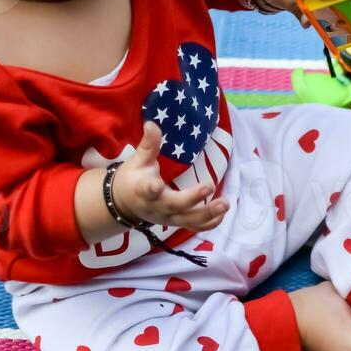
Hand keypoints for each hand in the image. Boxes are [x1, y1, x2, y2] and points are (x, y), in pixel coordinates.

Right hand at [112, 123, 228, 231]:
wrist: (125, 204)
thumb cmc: (133, 178)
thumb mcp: (138, 161)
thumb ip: (148, 145)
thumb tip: (152, 123)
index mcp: (143, 190)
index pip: (147, 190)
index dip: (151, 188)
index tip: (157, 185)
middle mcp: (157, 207)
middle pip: (175, 206)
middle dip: (192, 198)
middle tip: (210, 185)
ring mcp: (169, 218)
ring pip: (189, 221)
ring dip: (208, 214)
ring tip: (225, 204)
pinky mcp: (178, 223)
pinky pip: (195, 226)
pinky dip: (211, 223)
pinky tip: (223, 212)